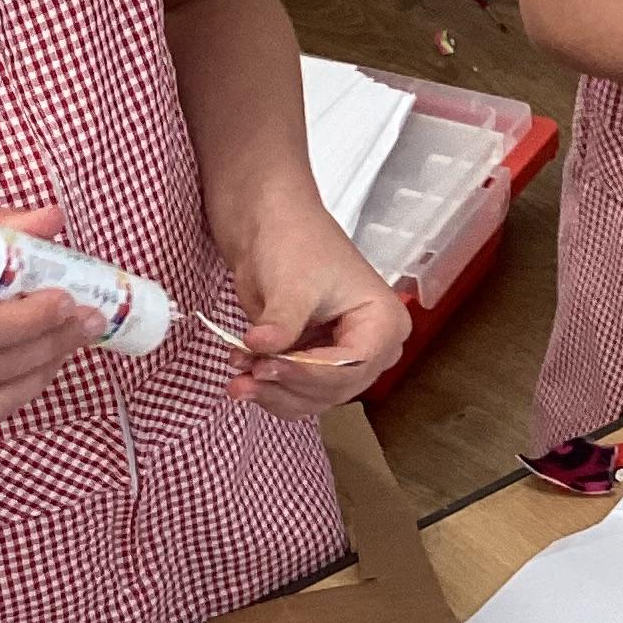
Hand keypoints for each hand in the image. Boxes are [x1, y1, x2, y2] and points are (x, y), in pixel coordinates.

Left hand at [223, 198, 409, 413]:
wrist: (268, 224)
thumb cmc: (294, 240)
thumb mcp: (292, 282)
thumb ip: (282, 322)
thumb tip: (261, 347)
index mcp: (384, 322)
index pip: (352, 366)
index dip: (308, 372)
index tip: (265, 364)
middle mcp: (372, 348)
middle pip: (335, 389)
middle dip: (288, 385)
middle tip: (247, 372)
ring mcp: (343, 359)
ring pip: (314, 399)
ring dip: (273, 393)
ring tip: (237, 375)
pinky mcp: (316, 364)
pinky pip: (299, 395)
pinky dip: (270, 391)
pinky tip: (243, 373)